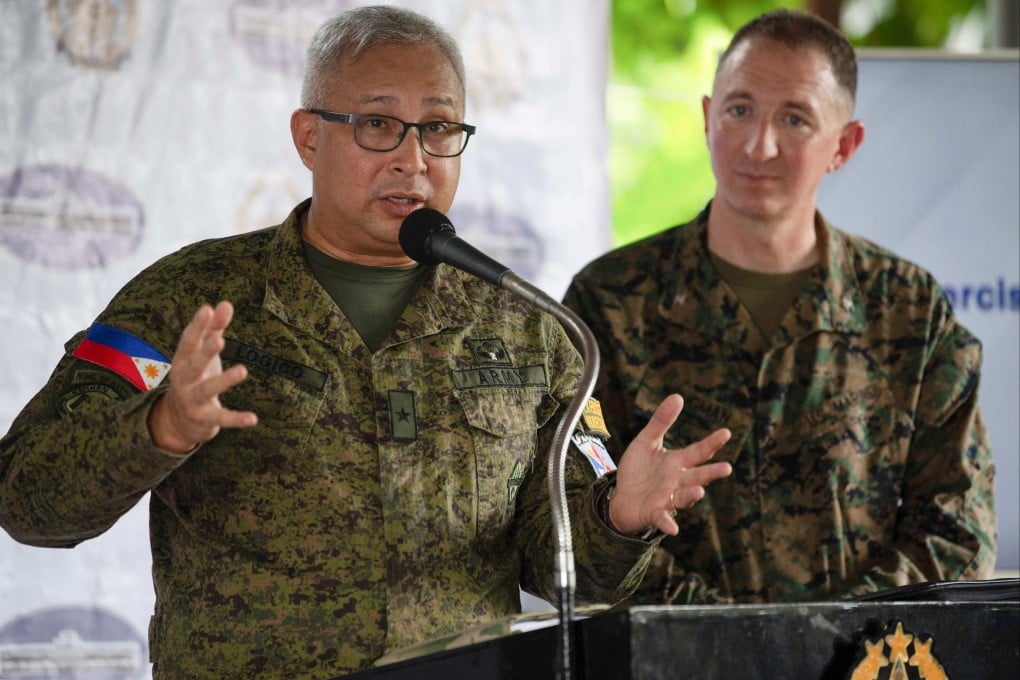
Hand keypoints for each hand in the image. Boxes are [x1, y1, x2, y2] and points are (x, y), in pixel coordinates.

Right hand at [147, 301, 256, 453]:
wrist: (179, 420)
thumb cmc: (196, 376)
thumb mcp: (202, 353)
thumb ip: (214, 328)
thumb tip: (225, 303)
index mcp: (182, 359)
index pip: (188, 340)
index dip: (197, 325)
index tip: (206, 310)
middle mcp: (183, 379)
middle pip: (194, 364)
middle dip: (205, 352)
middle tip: (219, 340)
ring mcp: (192, 400)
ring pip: (207, 390)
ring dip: (224, 381)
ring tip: (243, 371)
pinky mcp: (204, 418)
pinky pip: (221, 418)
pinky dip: (236, 419)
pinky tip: (253, 418)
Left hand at [609, 394, 730, 535]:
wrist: (621, 497)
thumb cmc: (638, 470)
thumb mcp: (646, 441)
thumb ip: (661, 421)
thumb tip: (678, 396)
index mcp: (678, 463)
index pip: (699, 452)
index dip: (712, 443)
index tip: (726, 433)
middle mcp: (677, 481)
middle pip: (697, 476)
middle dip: (711, 473)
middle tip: (727, 468)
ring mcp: (667, 498)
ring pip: (684, 497)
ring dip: (691, 496)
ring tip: (699, 491)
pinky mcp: (654, 513)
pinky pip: (663, 519)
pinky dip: (668, 524)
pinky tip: (673, 529)